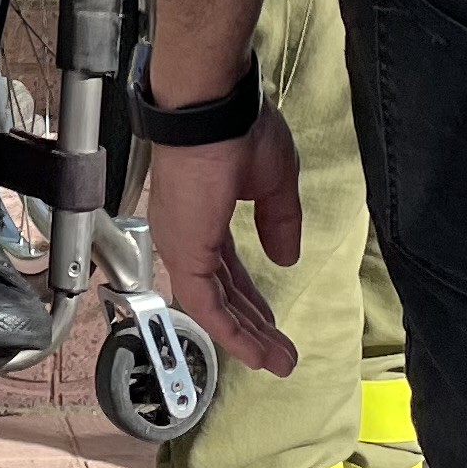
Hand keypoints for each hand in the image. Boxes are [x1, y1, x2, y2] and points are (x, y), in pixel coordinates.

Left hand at [143, 106, 303, 377]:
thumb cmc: (237, 126)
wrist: (212, 107)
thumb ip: (279, 222)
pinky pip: (207, 304)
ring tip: (277, 360)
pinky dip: (231, 330)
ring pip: (213, 305)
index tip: (272, 321)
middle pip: (219, 292)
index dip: (249, 298)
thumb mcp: (274, 181)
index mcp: (201, 212)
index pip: (224, 268)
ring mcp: (181, 243)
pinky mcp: (185, 251)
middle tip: (279, 352)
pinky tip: (255, 349)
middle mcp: (184, 232)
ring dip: (246, 336)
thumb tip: (286, 256)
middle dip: (251, 325)